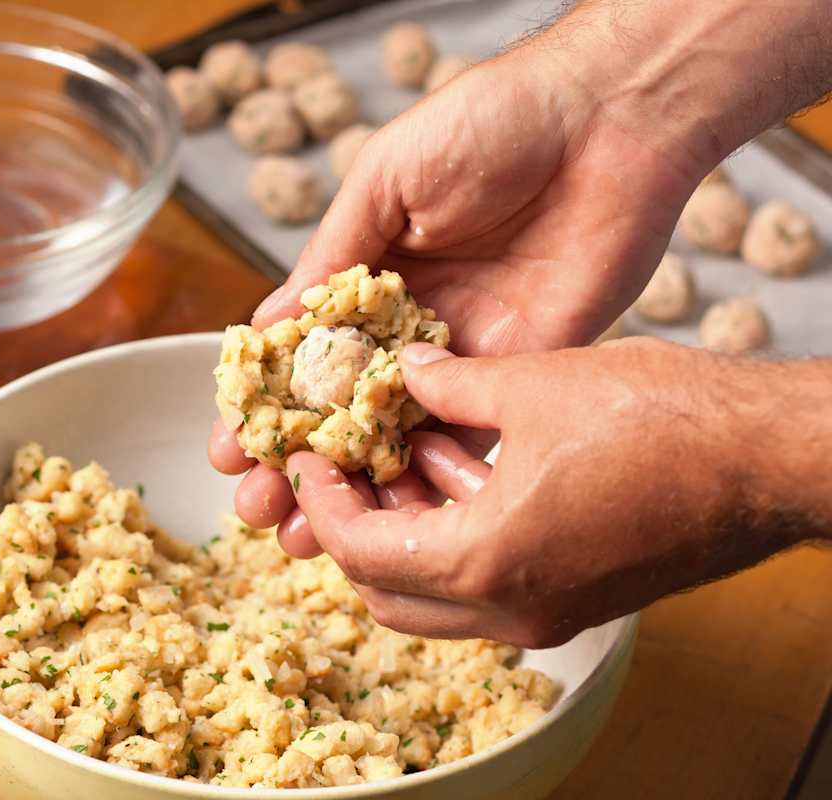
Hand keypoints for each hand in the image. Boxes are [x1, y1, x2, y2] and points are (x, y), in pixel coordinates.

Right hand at [210, 45, 702, 544]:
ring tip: (303, 536)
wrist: (609, 120)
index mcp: (367, 276)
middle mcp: (408, 325)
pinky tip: (385, 518)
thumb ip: (332, 259)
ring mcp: (461, 355)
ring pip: (392, 439)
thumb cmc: (489, 124)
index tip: (229, 450)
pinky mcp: (518, 374)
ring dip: (349, 490)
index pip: (302, 358)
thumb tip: (270, 326)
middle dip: (295, 464)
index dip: (264, 407)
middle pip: (340, 412)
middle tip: (256, 509)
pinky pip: (463, 436)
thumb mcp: (387, 180)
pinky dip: (424, 480)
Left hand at [283, 338, 827, 646]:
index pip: (360, 552)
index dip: (320, 501)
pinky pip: (486, 585)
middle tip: (344, 465)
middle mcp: (509, 611)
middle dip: (353, 527)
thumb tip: (404, 369)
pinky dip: (456, 537)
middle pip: (387, 590)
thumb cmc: (666, 421)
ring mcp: (546, 614)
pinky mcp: (576, 598)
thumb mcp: (537, 383)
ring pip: (435, 595)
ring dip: (405, 531)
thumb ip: (450, 382)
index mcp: (486, 562)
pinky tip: (463, 465)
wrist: (771, 460)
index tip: (304, 459)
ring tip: (401, 454)